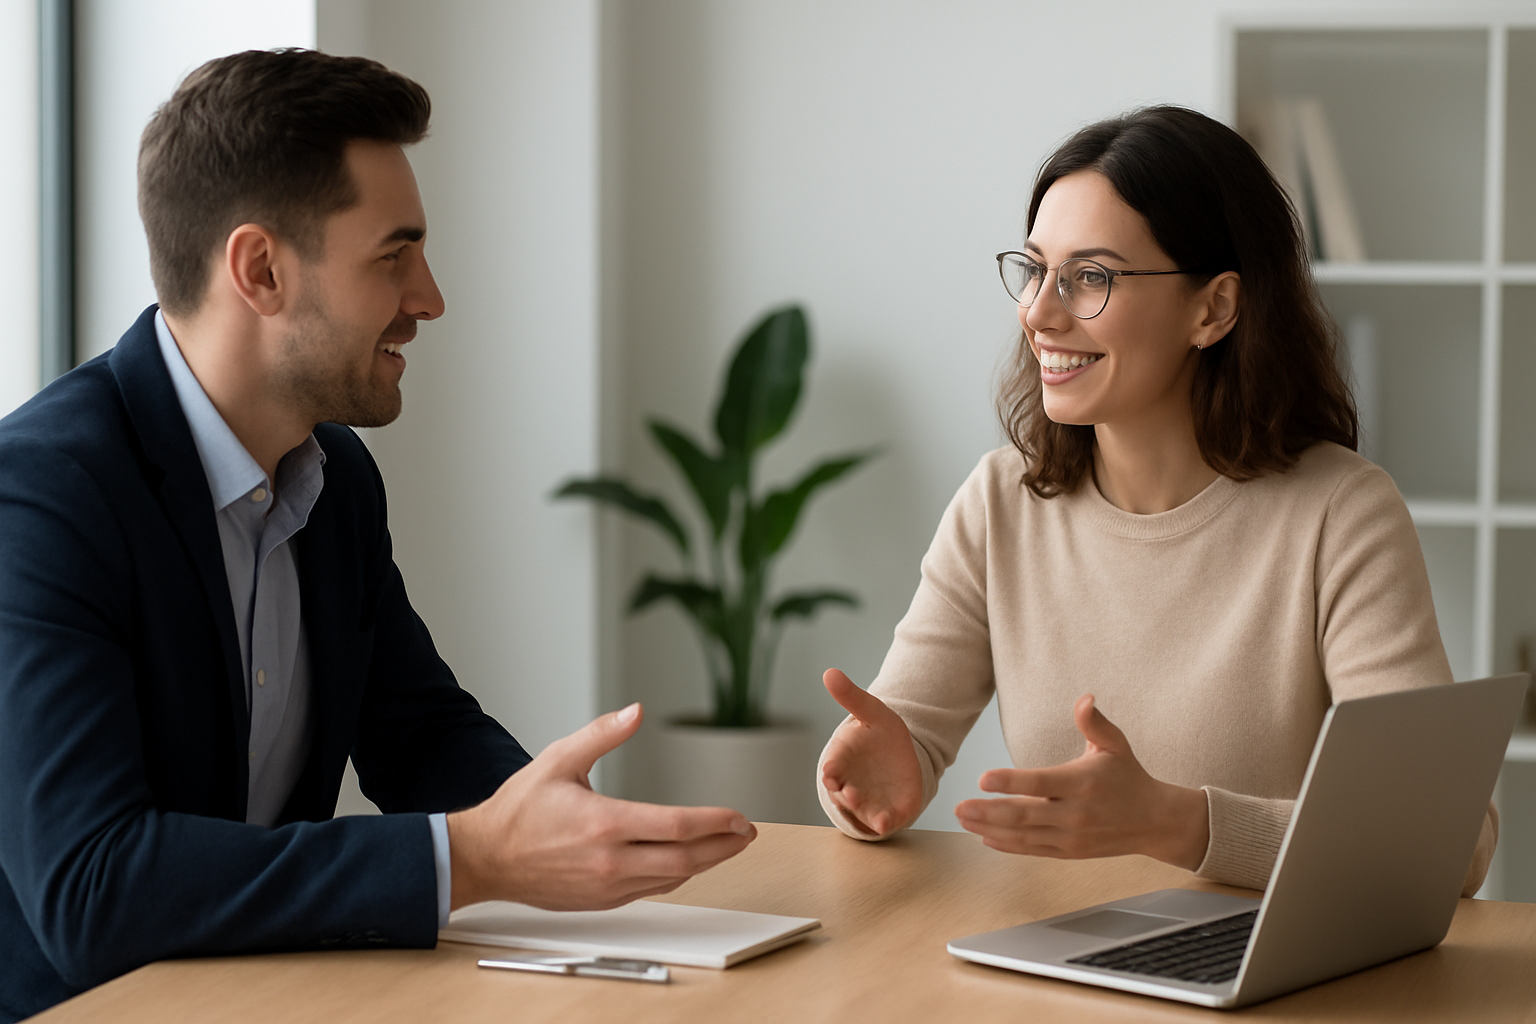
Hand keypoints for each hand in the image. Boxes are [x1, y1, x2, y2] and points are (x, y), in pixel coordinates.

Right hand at [446, 703, 756, 910]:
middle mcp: (610, 860)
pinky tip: (687, 862)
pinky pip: (651, 891)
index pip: (676, 826)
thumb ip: (602, 734)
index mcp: (604, 823)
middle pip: (685, 859)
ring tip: (727, 845)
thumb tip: (635, 712)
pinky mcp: (601, 901)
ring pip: (672, 879)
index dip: (714, 822)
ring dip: (705, 863)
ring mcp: (607, 886)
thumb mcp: (559, 758)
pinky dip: (676, 876)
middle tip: (746, 833)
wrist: (484, 858)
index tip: (738, 816)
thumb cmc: (518, 810)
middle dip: (723, 846)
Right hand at [820, 668, 922, 836]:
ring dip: (862, 812)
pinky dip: (882, 824)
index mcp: (842, 759)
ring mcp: (867, 800)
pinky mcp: (887, 811)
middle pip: (842, 793)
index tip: (830, 772)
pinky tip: (886, 824)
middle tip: (849, 794)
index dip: (831, 770)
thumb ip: (851, 696)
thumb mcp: (872, 712)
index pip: (832, 766)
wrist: (900, 758)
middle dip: (845, 795)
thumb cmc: (879, 734)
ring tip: (870, 812)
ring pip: (860, 810)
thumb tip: (830, 672)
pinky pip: (882, 820)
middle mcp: (849, 783)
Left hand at [953, 695, 1208, 869]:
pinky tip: (985, 837)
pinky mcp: (1070, 851)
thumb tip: (1084, 698)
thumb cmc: (1129, 776)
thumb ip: (1095, 723)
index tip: (982, 778)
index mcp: (1083, 782)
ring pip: (1024, 835)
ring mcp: (1072, 836)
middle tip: (958, 806)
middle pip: (1025, 814)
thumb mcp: (1116, 745)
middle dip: (988, 811)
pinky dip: (1008, 845)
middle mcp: (1076, 813)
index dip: (1010, 781)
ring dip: (991, 828)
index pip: (1040, 782)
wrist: (1155, 821)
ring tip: (963, 819)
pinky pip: (1033, 850)